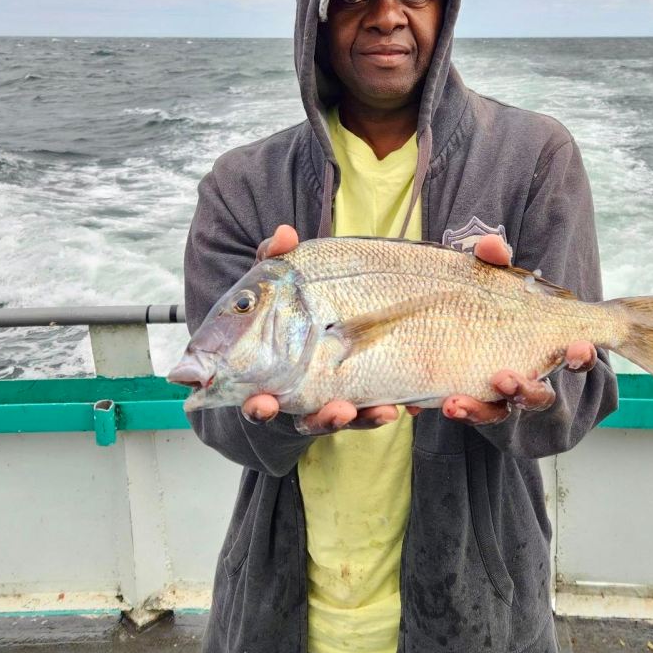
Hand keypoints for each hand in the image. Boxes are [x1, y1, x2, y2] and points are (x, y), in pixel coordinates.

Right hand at [245, 225, 400, 433]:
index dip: (258, 406)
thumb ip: (278, 256)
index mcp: (269, 374)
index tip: (263, 403)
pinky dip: (380, 412)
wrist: (328, 312)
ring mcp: (330, 399)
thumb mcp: (282, 280)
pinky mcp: (361, 398)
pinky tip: (396, 406)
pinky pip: (370, 411)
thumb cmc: (292, 303)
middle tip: (328, 411)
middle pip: (302, 417)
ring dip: (350, 418)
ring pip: (336, 418)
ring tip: (369, 410)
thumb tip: (285, 234)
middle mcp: (296, 394)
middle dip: (316, 418)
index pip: (257, 398)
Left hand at [430, 233, 596, 424]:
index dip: (580, 356)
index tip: (578, 346)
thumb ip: (491, 261)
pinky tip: (420, 403)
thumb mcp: (486, 277)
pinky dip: (444, 407)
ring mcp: (493, 395)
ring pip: (495, 413)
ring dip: (478, 410)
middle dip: (526, 391)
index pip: (574, 358)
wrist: (441, 321)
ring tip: (455, 402)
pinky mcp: (463, 400)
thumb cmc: (481, 300)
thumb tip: (492, 245)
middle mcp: (524, 377)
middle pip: (537, 397)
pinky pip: (459, 411)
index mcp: (543, 348)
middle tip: (505, 378)